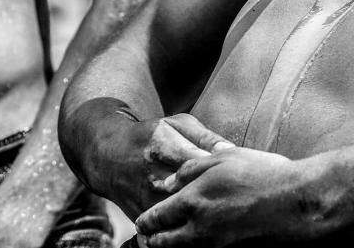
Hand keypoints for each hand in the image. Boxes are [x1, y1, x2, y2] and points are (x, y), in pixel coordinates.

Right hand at [76, 110, 232, 218]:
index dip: (222, 171)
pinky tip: (209, 227)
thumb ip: (205, 138)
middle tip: (244, 200)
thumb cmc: (151, 136)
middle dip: (218, 197)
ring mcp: (144, 198)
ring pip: (179, 214)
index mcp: (161, 144)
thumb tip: (232, 151)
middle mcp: (151, 173)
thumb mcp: (177, 125)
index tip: (244, 177)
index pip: (198, 161)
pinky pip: (166, 227)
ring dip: (205, 216)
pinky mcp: (140, 216)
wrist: (108, 156)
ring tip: (231, 216)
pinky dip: (187, 228)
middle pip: (190, 191)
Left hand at [135, 147, 327, 247]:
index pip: (155, 218)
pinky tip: (200, 244)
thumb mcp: (225, 158)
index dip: (146, 221)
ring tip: (171, 243)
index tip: (143, 222)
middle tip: (150, 237)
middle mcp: (198, 230)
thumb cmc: (264, 175)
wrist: (298, 203)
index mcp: (192, 202)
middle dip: (153, 240)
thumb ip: (190, 170)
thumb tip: (167, 183)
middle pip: (162, 244)